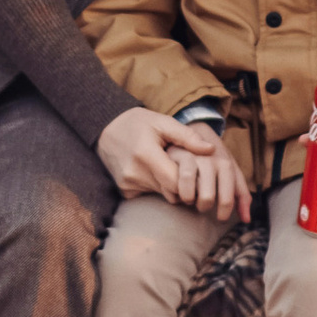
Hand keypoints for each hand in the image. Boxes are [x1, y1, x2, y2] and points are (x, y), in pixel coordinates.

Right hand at [99, 105, 251, 222]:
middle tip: (187, 170)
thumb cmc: (138, 123)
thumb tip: (211, 150)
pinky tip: (154, 171)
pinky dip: (156, 186)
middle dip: (184, 184)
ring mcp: (127, 184)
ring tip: (169, 167)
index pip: (177, 182)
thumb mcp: (163, 122)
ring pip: (162, 195)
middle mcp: (135, 173)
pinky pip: (149, 195)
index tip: (198, 172)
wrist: (105, 128)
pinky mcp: (124, 191)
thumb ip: (187, 137)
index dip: (191, 180)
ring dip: (170, 185)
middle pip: (172, 192)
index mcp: (146, 154)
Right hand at [162, 126, 250, 220]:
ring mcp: (191, 157)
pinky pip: (172, 184)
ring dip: (188, 199)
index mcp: (225, 164)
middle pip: (207, 197)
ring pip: (188, 191)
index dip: (224, 210)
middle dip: (204, 206)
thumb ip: (241, 195)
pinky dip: (174, 194)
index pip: (227, 196)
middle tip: (202, 204)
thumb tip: (246, 219)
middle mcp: (209, 160)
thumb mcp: (232, 172)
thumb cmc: (215, 158)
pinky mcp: (174, 156)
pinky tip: (177, 192)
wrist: (196, 130)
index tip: (220, 218)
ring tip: (188, 198)